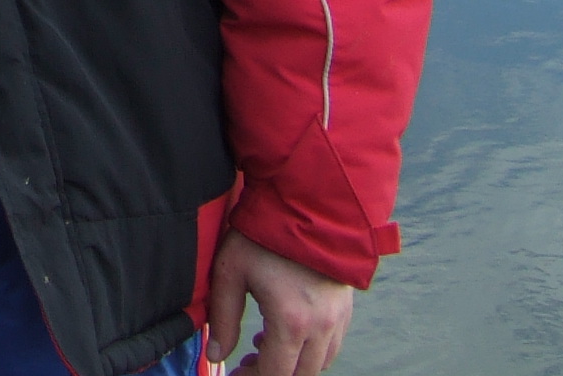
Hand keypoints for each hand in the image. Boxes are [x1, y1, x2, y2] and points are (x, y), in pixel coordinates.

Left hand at [207, 229, 353, 375]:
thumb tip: (216, 355)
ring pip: (320, 363)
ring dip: (294, 364)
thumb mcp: (230, 272)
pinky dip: (311, 350)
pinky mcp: (346, 307)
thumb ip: (222, 318)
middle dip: (272, 374)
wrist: (306, 203)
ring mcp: (339, 318)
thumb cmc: (262, 235)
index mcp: (291, 322)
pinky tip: (288, 332)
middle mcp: (321, 327)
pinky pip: (333, 344)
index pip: (276, 374)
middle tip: (247, 363)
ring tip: (263, 347)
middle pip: (301, 375)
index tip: (236, 374)